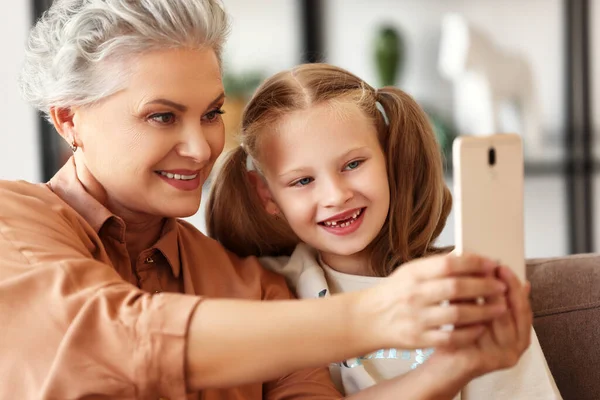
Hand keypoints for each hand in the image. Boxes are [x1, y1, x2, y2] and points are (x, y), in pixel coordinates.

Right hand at [356, 253, 509, 350]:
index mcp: (413, 274)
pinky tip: (481, 328)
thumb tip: (468, 258)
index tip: (492, 265)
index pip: (448, 264)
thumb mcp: (409, 271)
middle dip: (484, 287)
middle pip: (456, 288)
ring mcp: (416, 318)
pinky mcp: (419, 338)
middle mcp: (414, 294)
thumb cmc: (394, 293)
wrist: (369, 318)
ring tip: (500, 308)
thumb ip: (436, 266)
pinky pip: (450, 337)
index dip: (474, 263)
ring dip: (483, 311)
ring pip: (457, 315)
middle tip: (501, 287)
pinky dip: (469, 333)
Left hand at [430, 265, 532, 379]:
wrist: (446, 364)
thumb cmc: (461, 334)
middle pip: (518, 311)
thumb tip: (487, 265)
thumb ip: (484, 293)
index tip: (502, 266)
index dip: (514, 284)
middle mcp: (518, 343)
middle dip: (505, 288)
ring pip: (502, 321)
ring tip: (479, 281)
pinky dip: (475, 317)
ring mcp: (506, 354)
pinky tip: (466, 304)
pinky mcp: (490, 362)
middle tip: (494, 270)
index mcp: (519, 330)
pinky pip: (484, 336)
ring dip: (491, 299)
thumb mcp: (475, 309)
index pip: (523, 303)